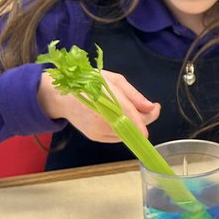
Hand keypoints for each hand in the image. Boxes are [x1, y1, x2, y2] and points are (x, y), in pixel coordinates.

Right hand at [38, 69, 159, 142]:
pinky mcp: (96, 137)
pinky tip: (119, 117)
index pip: (129, 114)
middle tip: (150, 107)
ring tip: (130, 109)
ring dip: (134, 123)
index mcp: (105, 100)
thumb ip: (133, 95)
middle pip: (132, 125)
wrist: (62, 97)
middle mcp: (101, 119)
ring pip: (127, 132)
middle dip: (144, 118)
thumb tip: (151, 107)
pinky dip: (124, 128)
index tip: (156, 111)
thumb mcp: (113, 81)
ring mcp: (98, 131)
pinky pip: (118, 136)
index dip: (144, 118)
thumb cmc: (88, 84)